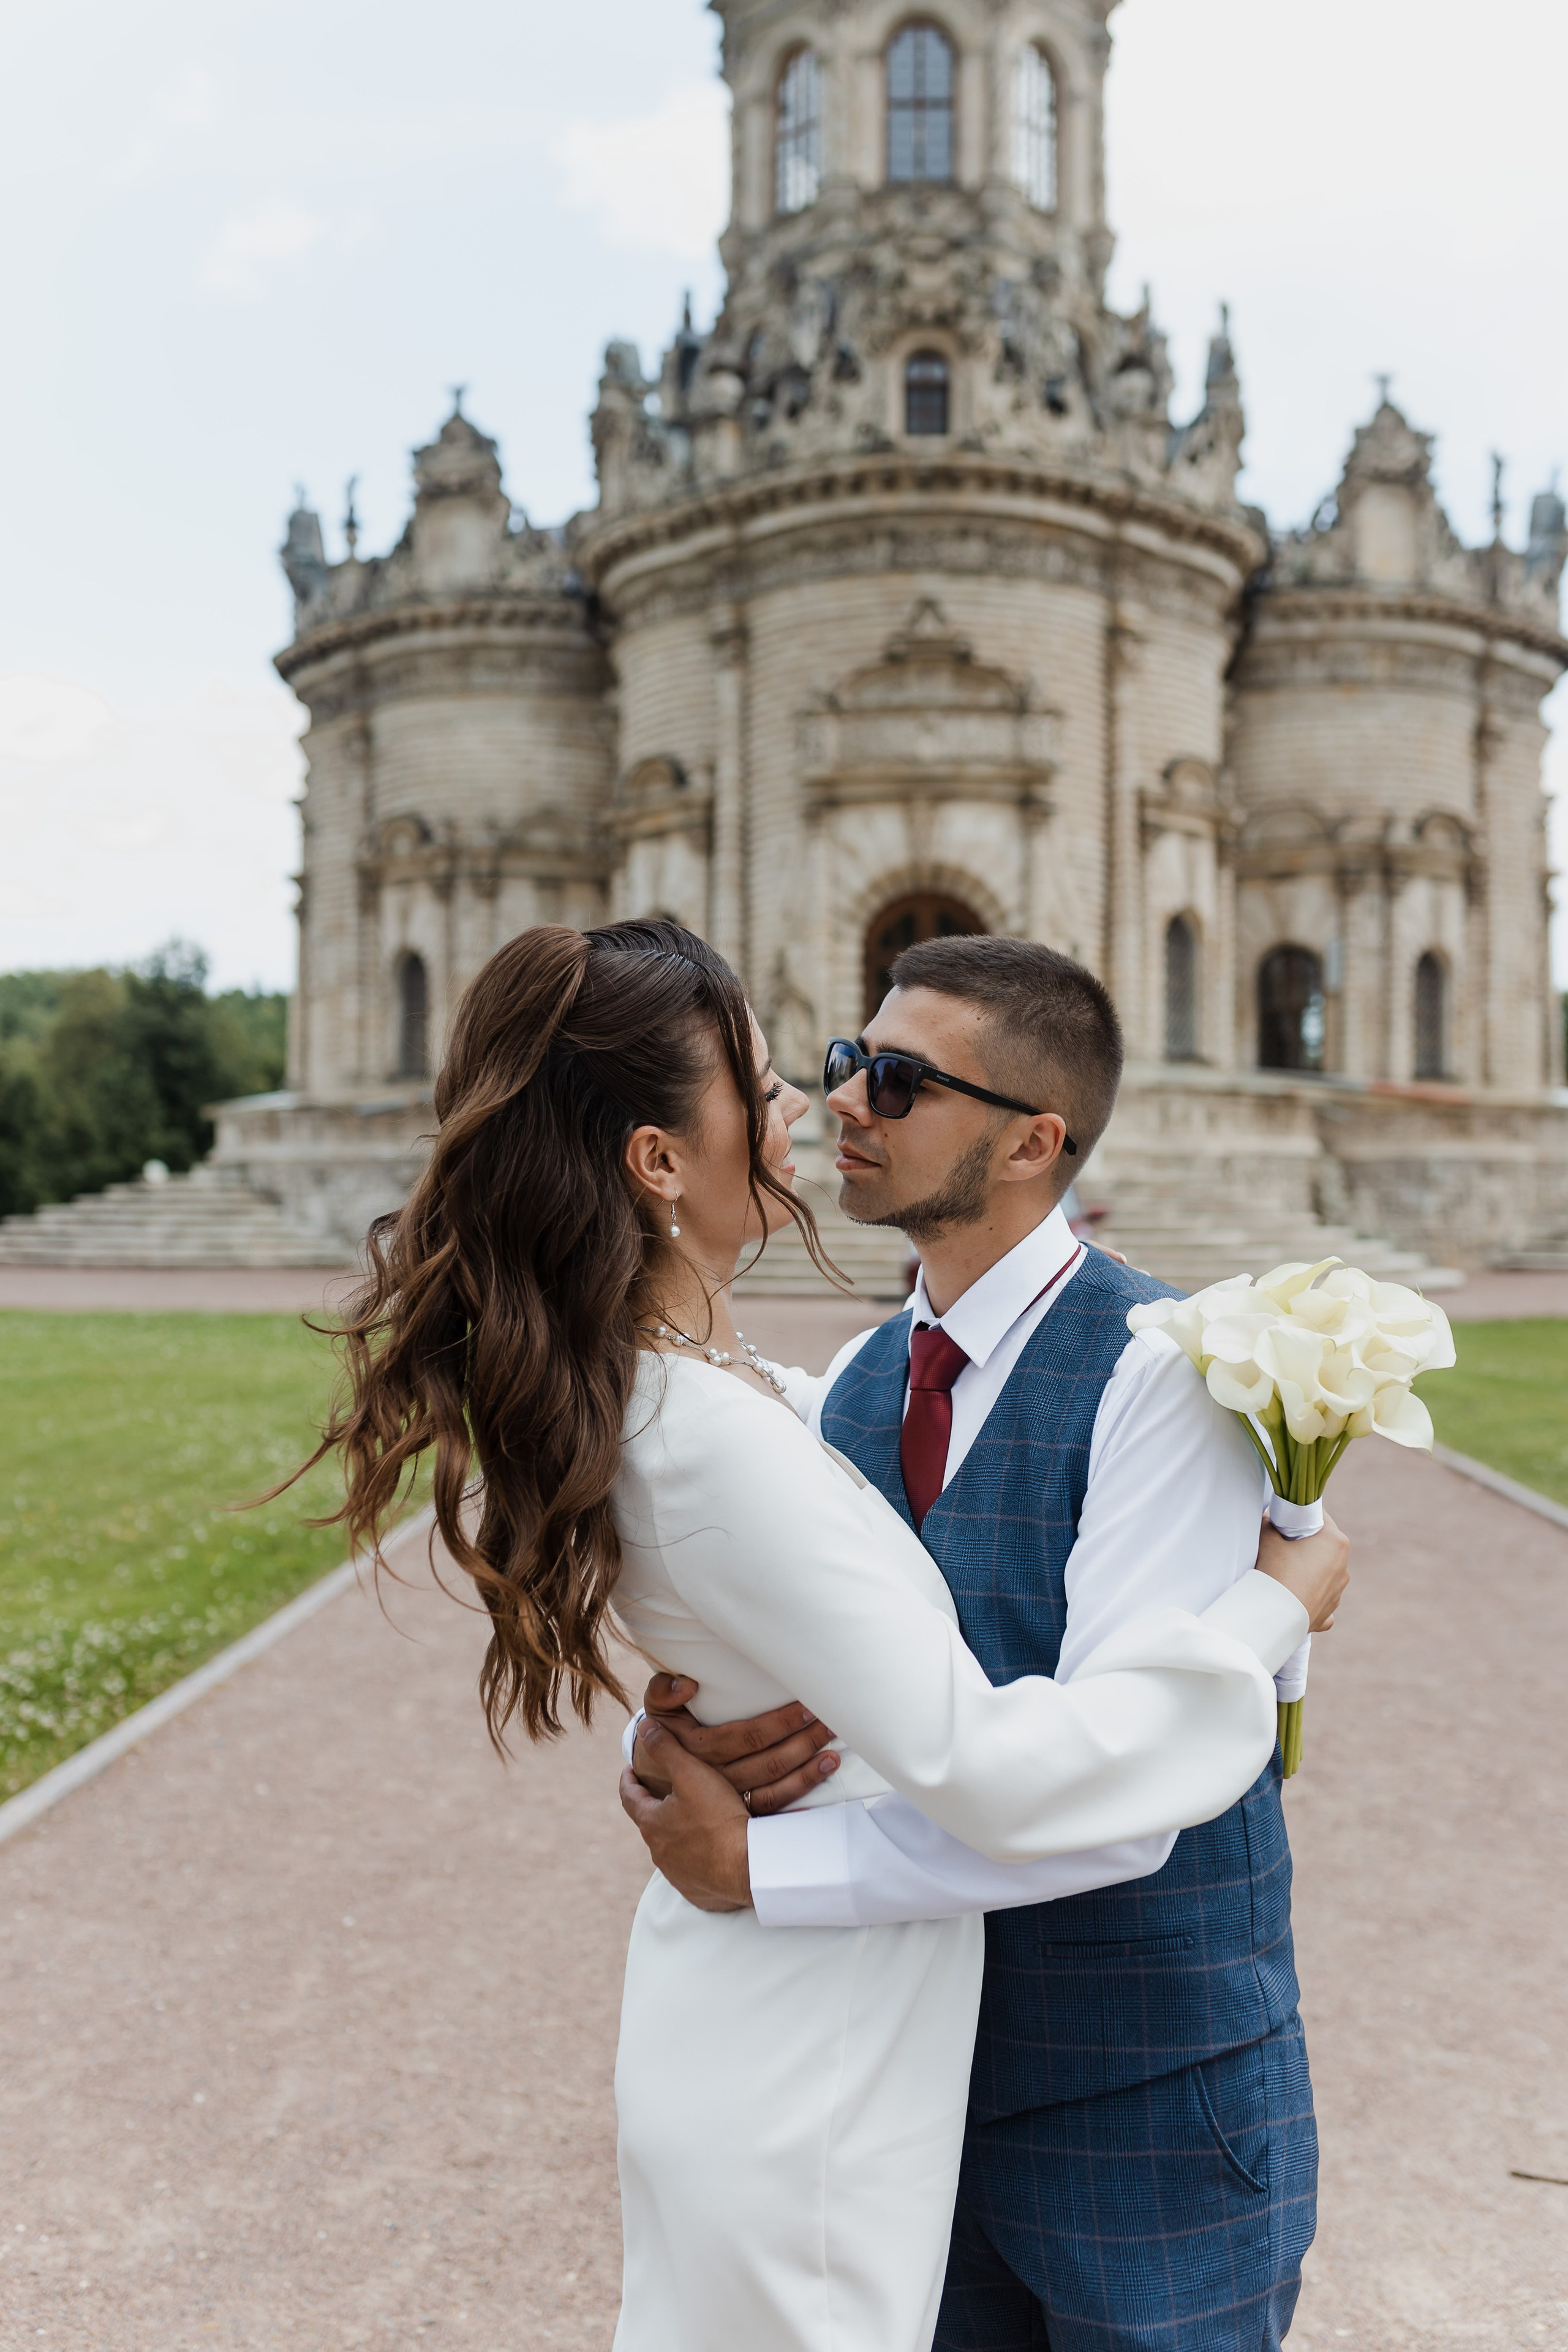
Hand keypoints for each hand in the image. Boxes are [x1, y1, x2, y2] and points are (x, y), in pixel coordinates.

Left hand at [619, 1721, 752, 1911]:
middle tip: (665, 1792)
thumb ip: (666, 1748)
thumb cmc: (718, 1818)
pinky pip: (692, 1871)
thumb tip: (643, 1728)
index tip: (629, 1770)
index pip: (629, 1797)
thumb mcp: (690, 1774)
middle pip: (651, 1823)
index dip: (628, 1780)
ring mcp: (678, 1875)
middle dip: (656, 1806)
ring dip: (677, 1833)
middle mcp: (659, 1852)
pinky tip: (712, 1852)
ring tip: (692, 1819)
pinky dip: (696, 1858)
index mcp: (651, 1823)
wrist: (747, 1868)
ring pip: (672, 1848)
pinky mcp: (698, 1891)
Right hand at [636, 1671, 840, 1817]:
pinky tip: (818, 1788)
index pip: (747, 1736)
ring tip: (833, 1755)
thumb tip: (686, 1685)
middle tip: (831, 1724)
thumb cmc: (664, 1736)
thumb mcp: (657, 1711)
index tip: (806, 1707)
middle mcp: (716, 1779)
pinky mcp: (737, 1816)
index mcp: (700, 1751)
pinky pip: (771, 1813)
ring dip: (806, 1773)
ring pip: (773, 1789)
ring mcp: (728, 1802)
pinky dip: (796, 1801)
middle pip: (768, 1763)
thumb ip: (663, 1692)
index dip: (779, 1723)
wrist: (654, 1781)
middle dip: (803, 1743)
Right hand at [1256, 1512, 1349, 1631]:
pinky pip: (1322, 1598)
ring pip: (1325, 1572)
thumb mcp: (1268, 1540)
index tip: (1288, 1520)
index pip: (1321, 1518)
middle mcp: (1343, 1566)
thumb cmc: (1277, 1572)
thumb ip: (1269, 1524)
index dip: (1302, 1516)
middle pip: (1325, 1546)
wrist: (1276, 1616)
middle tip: (1284, 1544)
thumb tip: (1268, 1519)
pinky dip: (1312, 1596)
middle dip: (1307, 1543)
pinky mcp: (1329, 1611)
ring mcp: (1338, 1591)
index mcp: (1336, 1542)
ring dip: (1310, 1569)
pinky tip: (1297, 1596)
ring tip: (1287, 1572)